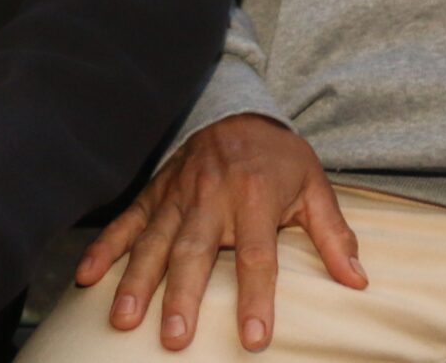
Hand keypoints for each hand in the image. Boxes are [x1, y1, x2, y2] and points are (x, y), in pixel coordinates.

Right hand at [75, 115, 363, 353]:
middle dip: (182, 295)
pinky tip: (87, 277)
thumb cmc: (281, 157)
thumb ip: (334, 235)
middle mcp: (214, 196)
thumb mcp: (315, 187)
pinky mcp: (155, 192)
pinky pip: (127, 221)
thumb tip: (358, 281)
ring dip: (138, 280)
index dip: (256, 297)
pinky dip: (105, 248)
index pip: (258, 255)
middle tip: (175, 337)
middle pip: (196, 251)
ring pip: (155, 240)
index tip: (254, 338)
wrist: (239, 107)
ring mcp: (179, 194)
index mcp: (257, 196)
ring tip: (125, 318)